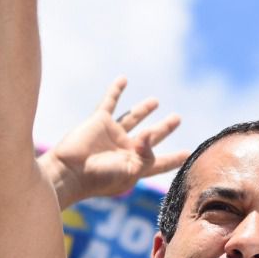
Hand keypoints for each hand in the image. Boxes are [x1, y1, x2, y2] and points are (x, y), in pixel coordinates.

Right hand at [43, 77, 187, 208]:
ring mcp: (112, 135)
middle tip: (177, 118)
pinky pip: (109, 102)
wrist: (70, 171)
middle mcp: (125, 149)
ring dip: (143, 109)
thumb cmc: (100, 178)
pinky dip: (116, 90)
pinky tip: (123, 79)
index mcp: (135, 166)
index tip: (188, 153)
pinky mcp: (99, 122)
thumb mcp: (130, 171)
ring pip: (132, 118)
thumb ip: (147, 154)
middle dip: (164, 129)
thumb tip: (151, 134)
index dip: (174, 158)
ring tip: (156, 101)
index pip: (160, 162)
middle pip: (150, 137)